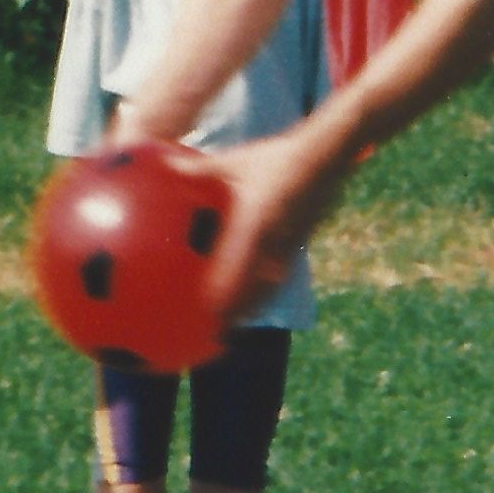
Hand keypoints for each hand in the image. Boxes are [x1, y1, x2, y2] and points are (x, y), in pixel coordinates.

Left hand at [199, 127, 354, 323]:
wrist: (325, 157)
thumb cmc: (276, 157)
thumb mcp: (236, 162)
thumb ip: (200, 170)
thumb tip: (168, 166)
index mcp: (256, 224)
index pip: (236, 270)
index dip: (222, 295)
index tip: (205, 313)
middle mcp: (274, 243)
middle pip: (253, 292)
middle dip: (234, 314)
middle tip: (214, 335)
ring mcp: (289, 247)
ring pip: (268, 289)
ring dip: (250, 310)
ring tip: (232, 331)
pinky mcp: (299, 246)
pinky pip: (279, 277)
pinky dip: (265, 294)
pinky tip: (256, 303)